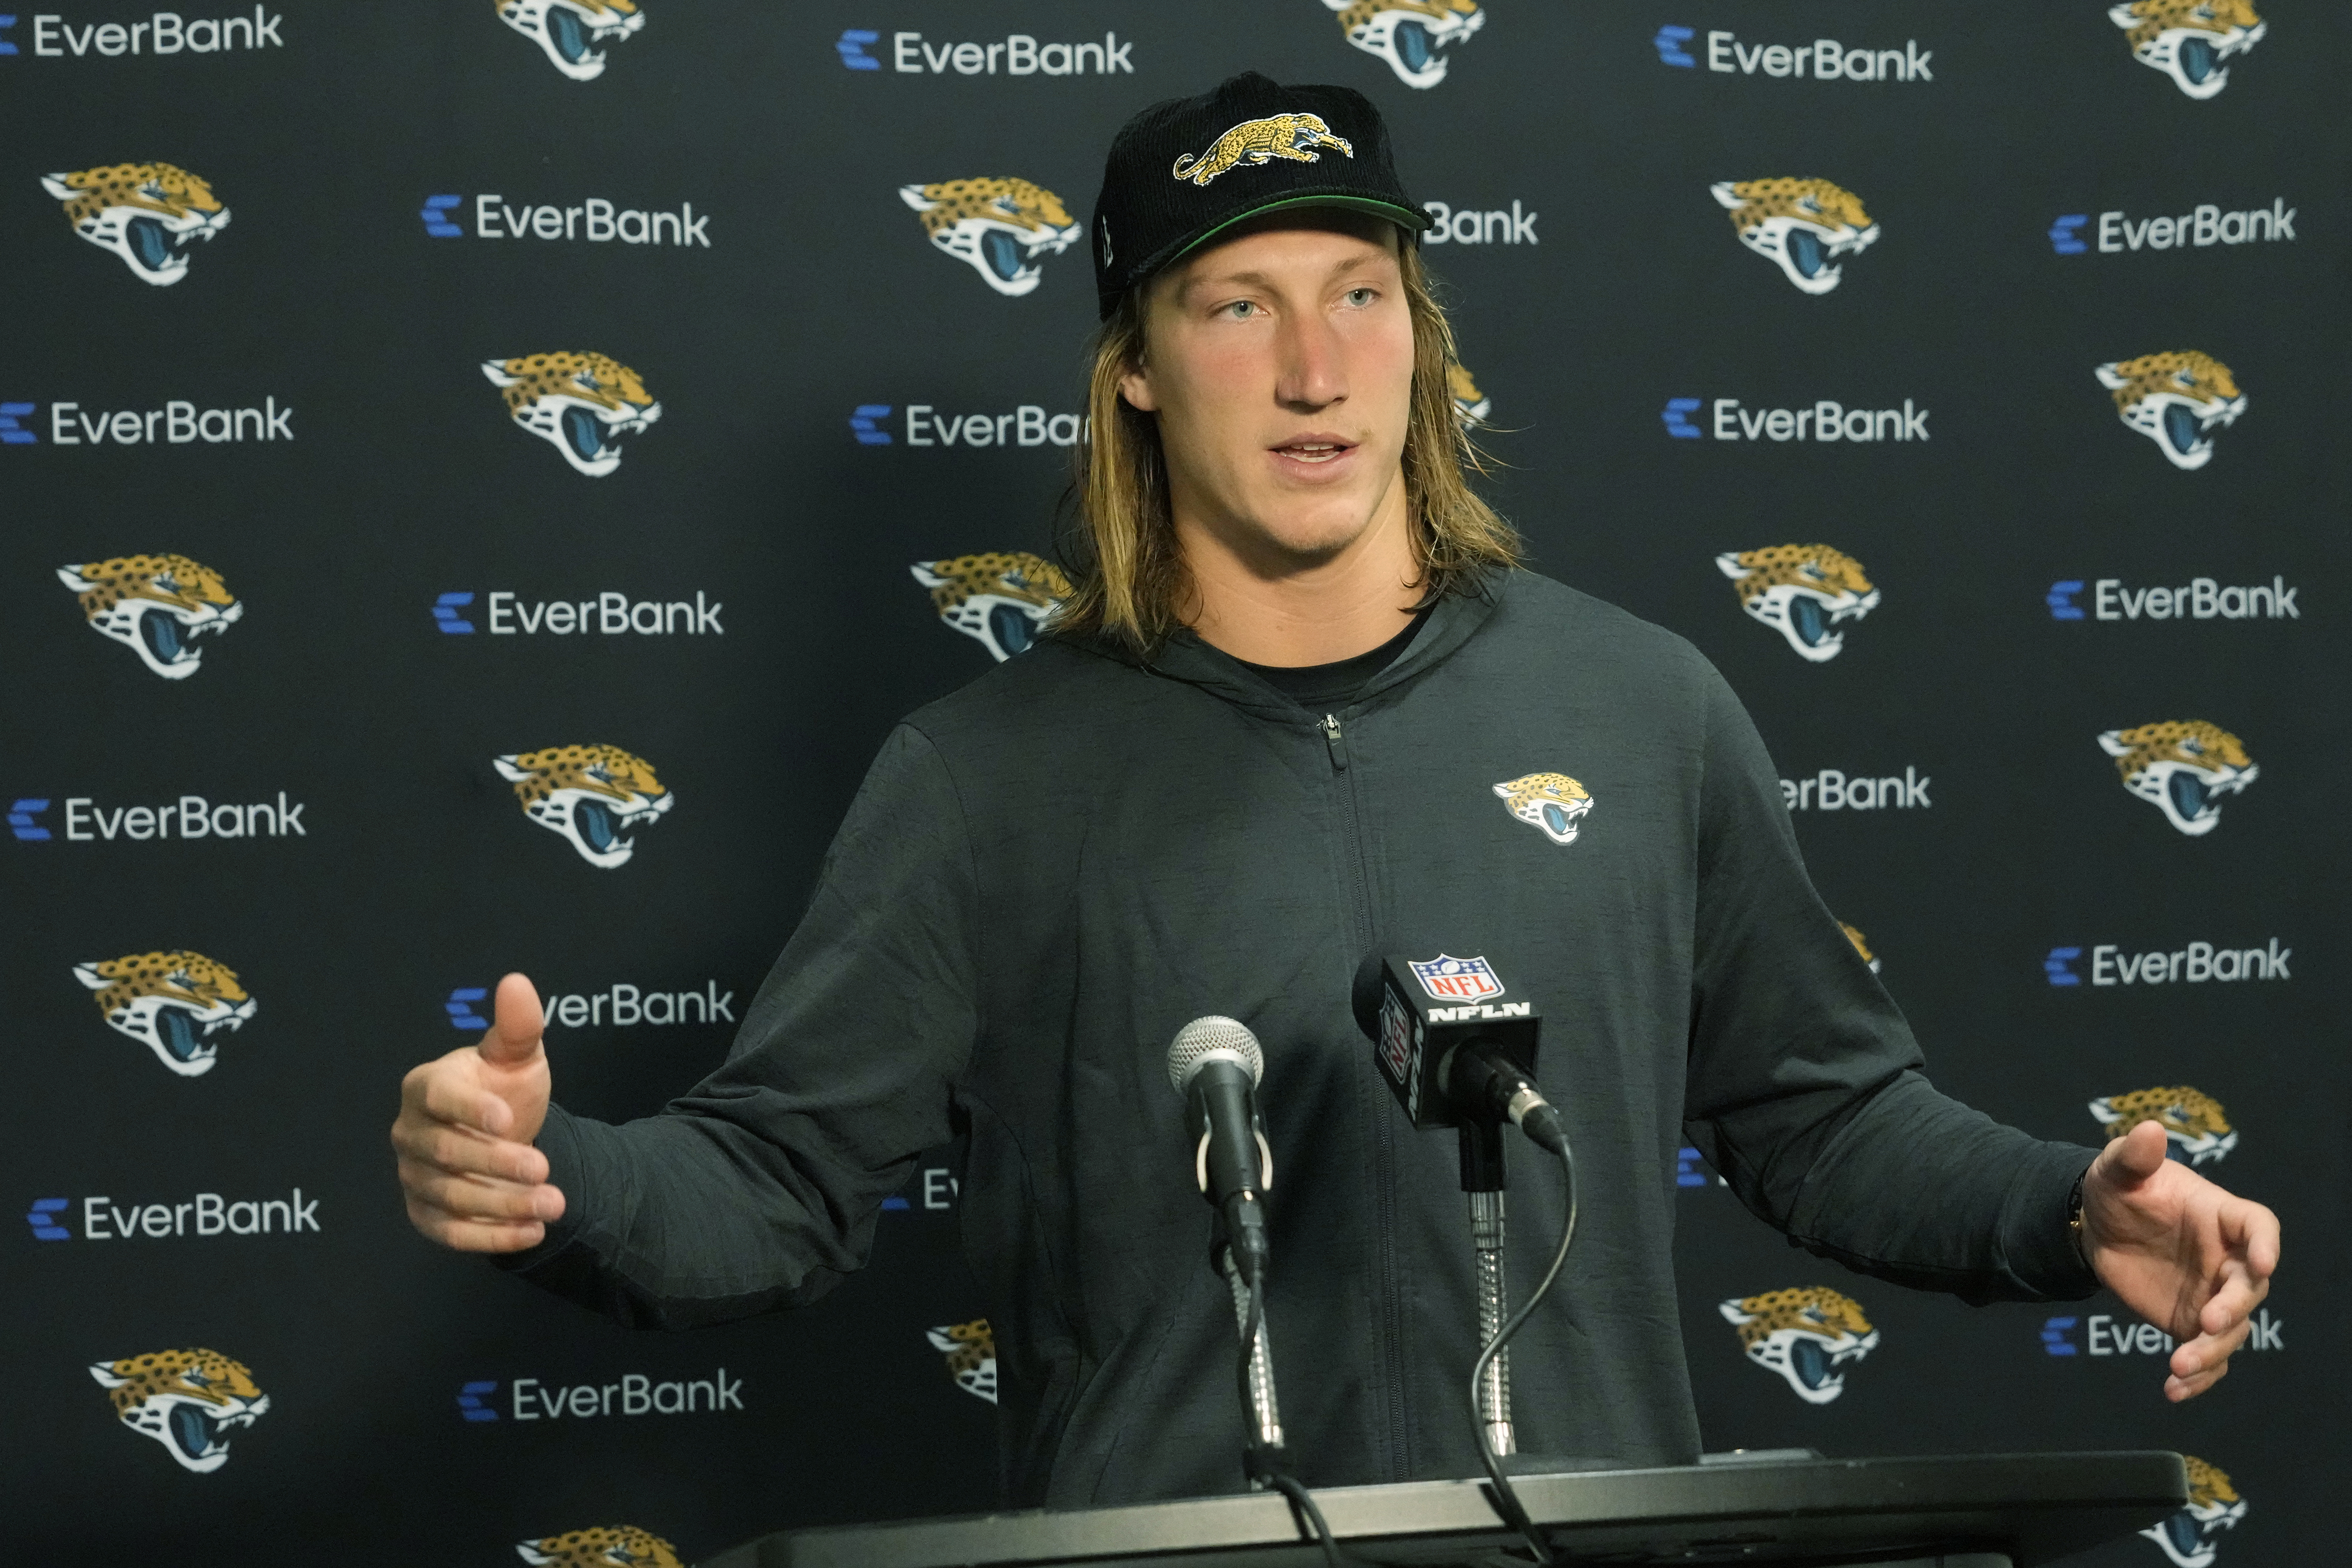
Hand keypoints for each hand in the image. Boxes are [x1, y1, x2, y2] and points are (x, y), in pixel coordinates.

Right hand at [391, 972, 563, 1251]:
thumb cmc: (504, 1087)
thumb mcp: (517, 1056)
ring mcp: (414, 1176)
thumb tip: (517, 982)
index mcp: (427, 1086)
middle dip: (497, 1164)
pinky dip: (490, 1236)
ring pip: (451, 1196)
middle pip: (447, 1153)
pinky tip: (532, 1232)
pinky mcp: (425, 1213)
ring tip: (553, 1204)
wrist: (503, 1134)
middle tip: (545, 1169)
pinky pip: (450, 1232)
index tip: (508, 1119)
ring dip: (503, 1204)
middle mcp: (411, 1132)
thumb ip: (518, 1025)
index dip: (470, 1109)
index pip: (439, 1098)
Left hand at [2081, 1119, 2279, 1400]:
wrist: (2097, 1225)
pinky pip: (2205, 1356)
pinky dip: (2196, 1378)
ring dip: (2211, 1352)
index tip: (2263, 1261)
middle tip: (2205, 1324)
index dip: (2265, 1243)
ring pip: (2230, 1331)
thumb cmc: (2119, 1189)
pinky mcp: (2191, 1324)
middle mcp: (2226, 1259)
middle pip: (2248, 1288)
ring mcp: (2212, 1296)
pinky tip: (2172, 1391)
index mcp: (2220, 1216)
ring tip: (2178, 1365)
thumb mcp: (2118, 1168)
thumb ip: (2134, 1155)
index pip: (2258, 1226)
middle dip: (2233, 1308)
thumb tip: (2149, 1130)